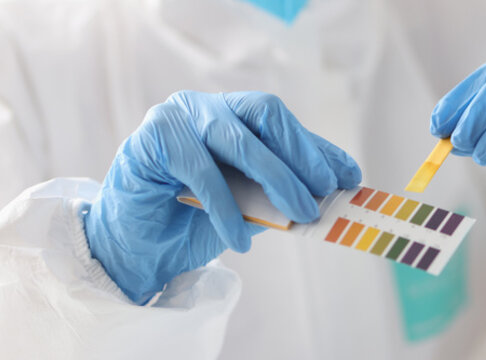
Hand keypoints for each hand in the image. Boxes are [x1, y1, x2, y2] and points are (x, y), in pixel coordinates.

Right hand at [85, 91, 360, 303]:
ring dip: (277, 179)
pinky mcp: (150, 141)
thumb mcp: (252, 206)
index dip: (317, 148)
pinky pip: (201, 170)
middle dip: (301, 155)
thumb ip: (284, 190)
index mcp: (231, 115)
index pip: (282, 122)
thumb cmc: (193, 224)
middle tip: (325, 193)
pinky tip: (242, 239)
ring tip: (300, 216)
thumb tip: (335, 190)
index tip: (350, 177)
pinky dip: (227, 208)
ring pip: (237, 140)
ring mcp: (176, 118)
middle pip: (265, 114)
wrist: (136, 250)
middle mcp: (204, 107)